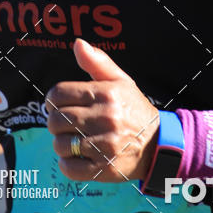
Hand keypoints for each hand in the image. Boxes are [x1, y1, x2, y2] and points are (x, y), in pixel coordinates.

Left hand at [45, 39, 158, 182]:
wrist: (158, 143)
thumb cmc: (133, 109)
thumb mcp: (120, 81)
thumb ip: (97, 62)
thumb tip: (78, 43)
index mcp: (106, 94)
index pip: (58, 94)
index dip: (53, 100)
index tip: (60, 105)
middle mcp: (106, 118)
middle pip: (56, 120)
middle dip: (56, 122)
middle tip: (66, 124)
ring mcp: (105, 145)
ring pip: (60, 144)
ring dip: (62, 144)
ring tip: (73, 140)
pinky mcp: (105, 168)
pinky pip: (70, 168)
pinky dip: (67, 164)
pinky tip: (77, 157)